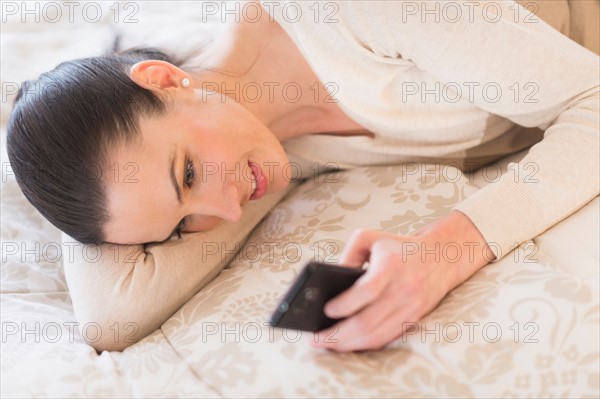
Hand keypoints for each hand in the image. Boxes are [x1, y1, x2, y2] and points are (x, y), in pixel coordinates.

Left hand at [310, 210, 495, 351]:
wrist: (442, 257)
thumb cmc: (398, 246)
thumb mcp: (370, 237)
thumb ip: (348, 255)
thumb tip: (329, 283)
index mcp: (391, 265)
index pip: (367, 291)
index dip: (345, 304)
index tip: (326, 311)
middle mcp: (403, 289)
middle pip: (368, 322)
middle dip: (338, 335)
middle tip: (315, 339)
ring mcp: (411, 307)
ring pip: (376, 336)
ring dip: (348, 345)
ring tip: (326, 344)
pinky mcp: (414, 319)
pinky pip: (386, 339)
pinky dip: (364, 345)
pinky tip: (347, 344)